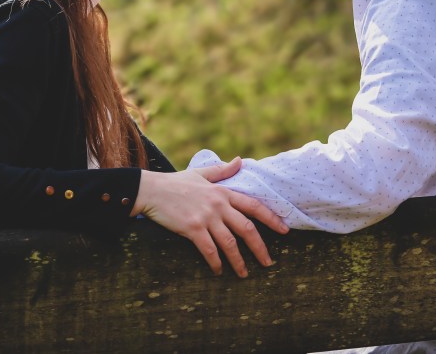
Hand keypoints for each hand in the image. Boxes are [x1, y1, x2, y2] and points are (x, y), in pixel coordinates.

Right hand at [132, 157, 288, 277]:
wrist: (151, 190)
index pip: (253, 206)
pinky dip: (216, 262)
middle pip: (247, 228)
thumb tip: (240, 160)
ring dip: (239, 261)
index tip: (285, 230)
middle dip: (260, 247)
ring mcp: (206, 217)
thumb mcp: (201, 173)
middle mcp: (218, 204)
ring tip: (244, 274)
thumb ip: (222, 170)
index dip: (271, 218)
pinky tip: (219, 271)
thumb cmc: (175, 182)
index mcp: (223, 192)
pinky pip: (209, 250)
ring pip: (230, 243)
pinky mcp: (192, 228)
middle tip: (268, 263)